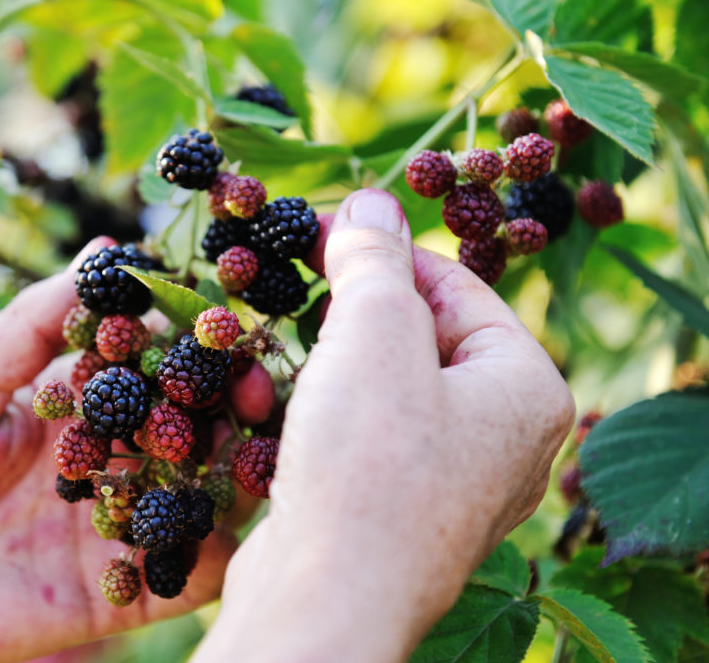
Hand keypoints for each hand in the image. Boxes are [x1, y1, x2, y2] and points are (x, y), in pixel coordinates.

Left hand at [0, 238, 236, 662]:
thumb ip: (36, 324)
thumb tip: (105, 251)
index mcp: (78, 410)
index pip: (154, 369)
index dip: (194, 346)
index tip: (227, 323)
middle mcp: (110, 465)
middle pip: (191, 432)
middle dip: (232, 407)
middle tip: (258, 384)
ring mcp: (117, 530)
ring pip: (198, 500)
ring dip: (237, 476)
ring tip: (260, 451)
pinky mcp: (117, 595)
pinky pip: (180, 579)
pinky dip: (213, 558)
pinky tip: (238, 533)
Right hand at [194, 189, 574, 661]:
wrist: (323, 599)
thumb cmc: (368, 464)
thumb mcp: (373, 334)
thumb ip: (375, 258)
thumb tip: (371, 201)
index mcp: (526, 389)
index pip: (456, 286)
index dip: (384, 252)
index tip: (319, 229)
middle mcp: (500, 439)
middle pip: (419, 336)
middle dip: (348, 309)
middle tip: (292, 278)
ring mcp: (448, 481)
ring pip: (382, 387)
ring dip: (324, 358)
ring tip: (273, 342)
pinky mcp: (394, 510)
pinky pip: (361, 435)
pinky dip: (319, 409)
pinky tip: (274, 400)